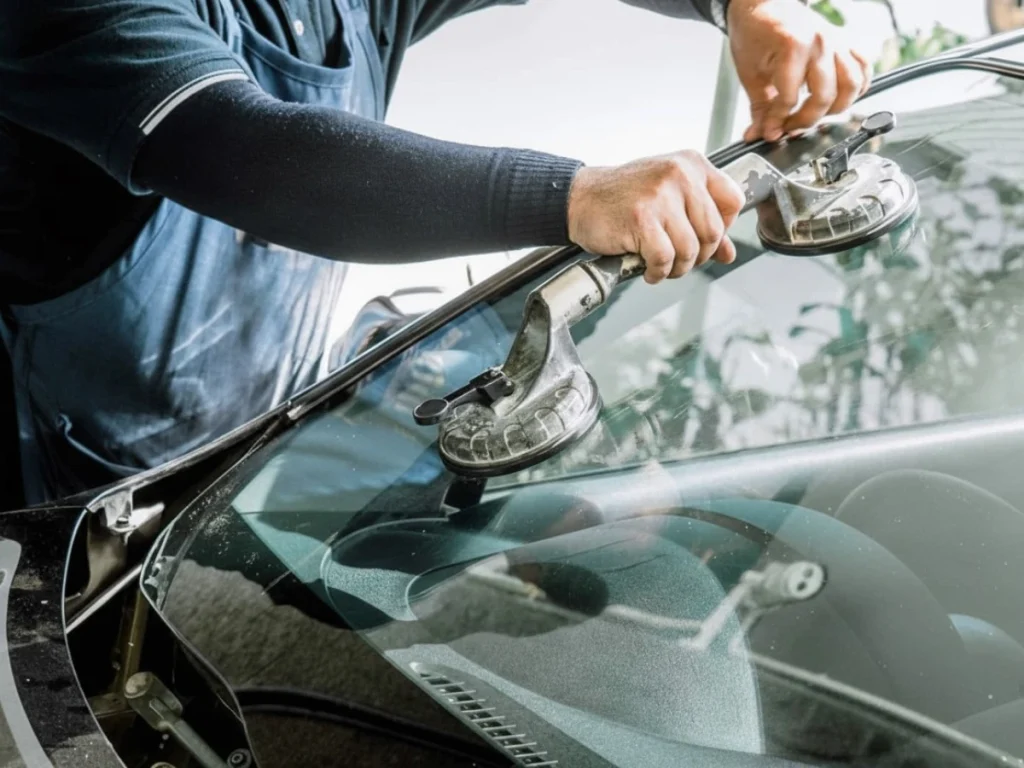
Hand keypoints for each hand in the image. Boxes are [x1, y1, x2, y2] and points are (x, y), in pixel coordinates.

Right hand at [566, 151, 744, 284]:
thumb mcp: (669, 199)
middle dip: (698, 256)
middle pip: (713, 232)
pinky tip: (647, 268)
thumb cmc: (624, 198)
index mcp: (691, 164)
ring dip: (677, 268)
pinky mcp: (642, 218)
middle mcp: (679, 175)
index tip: (702, 239)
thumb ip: (701, 222)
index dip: (723, 229)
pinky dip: (658, 272)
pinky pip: (664, 259)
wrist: (581, 198)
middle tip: (679, 260)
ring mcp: (660, 196)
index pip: (733, 201)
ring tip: (661, 265)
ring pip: (690, 249)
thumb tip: (729, 254)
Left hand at [727, 0, 871, 142]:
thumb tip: (763, 134)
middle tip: (790, 127)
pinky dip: (857, 88)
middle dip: (806, 120)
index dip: (779, 121)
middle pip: (825, 97)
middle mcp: (821, 42)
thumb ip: (760, 108)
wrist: (764, 5)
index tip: (771, 132)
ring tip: (815, 115)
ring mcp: (837, 41)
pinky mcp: (846, 42)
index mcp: (793, 46)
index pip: (790, 98)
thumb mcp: (750, 75)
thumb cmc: (755, 34)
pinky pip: (863, 68)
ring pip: (851, 85)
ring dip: (835, 108)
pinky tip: (839, 98)